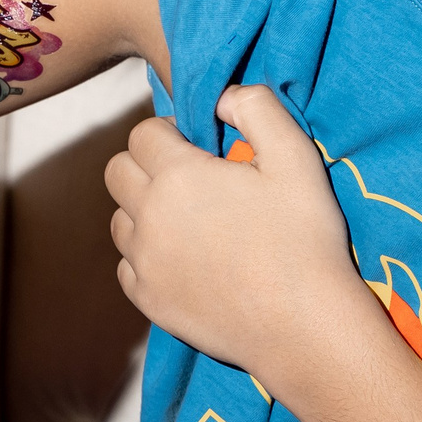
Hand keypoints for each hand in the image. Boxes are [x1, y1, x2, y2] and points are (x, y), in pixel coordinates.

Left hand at [105, 84, 362, 373]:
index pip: (142, 133)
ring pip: (120, 220)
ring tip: (189, 222)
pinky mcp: (148, 300)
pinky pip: (128, 266)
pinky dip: (147, 258)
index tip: (197, 148)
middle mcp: (148, 215)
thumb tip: (222, 96)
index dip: (169, 133)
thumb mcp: (296, 157)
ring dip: (144, 212)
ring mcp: (144, 262)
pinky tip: (185, 261)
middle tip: (189, 179)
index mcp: (177, 175)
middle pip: (117, 171)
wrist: (304, 325)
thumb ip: (257, 108)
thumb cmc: (304, 238)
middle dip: (145, 165)